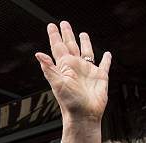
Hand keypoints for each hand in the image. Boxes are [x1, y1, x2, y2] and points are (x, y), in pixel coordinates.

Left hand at [35, 21, 111, 142]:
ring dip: (85, 42)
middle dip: (67, 34)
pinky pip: (104, 65)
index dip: (55, 36)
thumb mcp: (57, 84)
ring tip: (82, 34)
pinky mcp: (100, 77)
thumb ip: (49, 68)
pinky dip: (106, 59)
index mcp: (64, 67)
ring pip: (86, 52)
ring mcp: (88, 71)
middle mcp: (75, 67)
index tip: (51, 26)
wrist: (84, 115)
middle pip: (71, 45)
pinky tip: (107, 54)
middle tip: (64, 23)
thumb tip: (38, 55)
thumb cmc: (69, 102)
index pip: (58, 47)